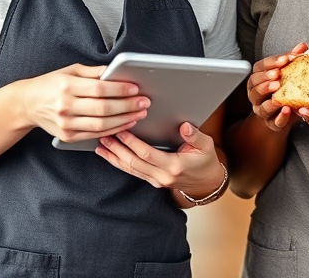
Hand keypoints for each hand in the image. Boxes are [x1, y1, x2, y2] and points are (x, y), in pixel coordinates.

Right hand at [16, 63, 148, 142]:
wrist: (27, 104)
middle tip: (144, 102)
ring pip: (101, 125)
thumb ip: (94, 72)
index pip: (99, 89)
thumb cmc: (51, 84)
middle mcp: (65, 106)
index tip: (135, 88)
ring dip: (124, 120)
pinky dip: (112, 130)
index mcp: (67, 86)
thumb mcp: (70, 71)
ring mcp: (66, 124)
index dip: (120, 89)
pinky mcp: (67, 136)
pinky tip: (125, 124)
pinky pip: (94, 135)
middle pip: (103, 109)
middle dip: (127, 106)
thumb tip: (115, 70)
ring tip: (139, 113)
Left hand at [96, 122, 224, 195]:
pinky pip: (133, 172)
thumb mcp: (206, 146)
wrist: (207, 183)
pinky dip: (120, 163)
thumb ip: (195, 136)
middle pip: (133, 163)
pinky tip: (111, 156)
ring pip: (130, 169)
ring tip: (102, 146)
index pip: (147, 154)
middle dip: (117, 149)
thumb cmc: (206, 161)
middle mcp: (162, 177)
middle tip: (105, 136)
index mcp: (174, 166)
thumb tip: (184, 126)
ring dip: (114, 157)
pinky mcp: (152, 181)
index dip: (132, 143)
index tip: (121, 131)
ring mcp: (156, 181)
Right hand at [247, 43, 306, 131]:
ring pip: (260, 104)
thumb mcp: (289, 74)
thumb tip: (302, 46)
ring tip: (279, 94)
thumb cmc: (286, 90)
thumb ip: (292, 60)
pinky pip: (273, 121)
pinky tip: (287, 110)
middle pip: (254, 85)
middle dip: (266, 79)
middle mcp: (256, 94)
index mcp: (259, 78)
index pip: (259, 67)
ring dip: (269, 99)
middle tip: (278, 75)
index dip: (271, 63)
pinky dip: (280, 116)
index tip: (285, 59)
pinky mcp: (271, 124)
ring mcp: (262, 110)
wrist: (287, 115)